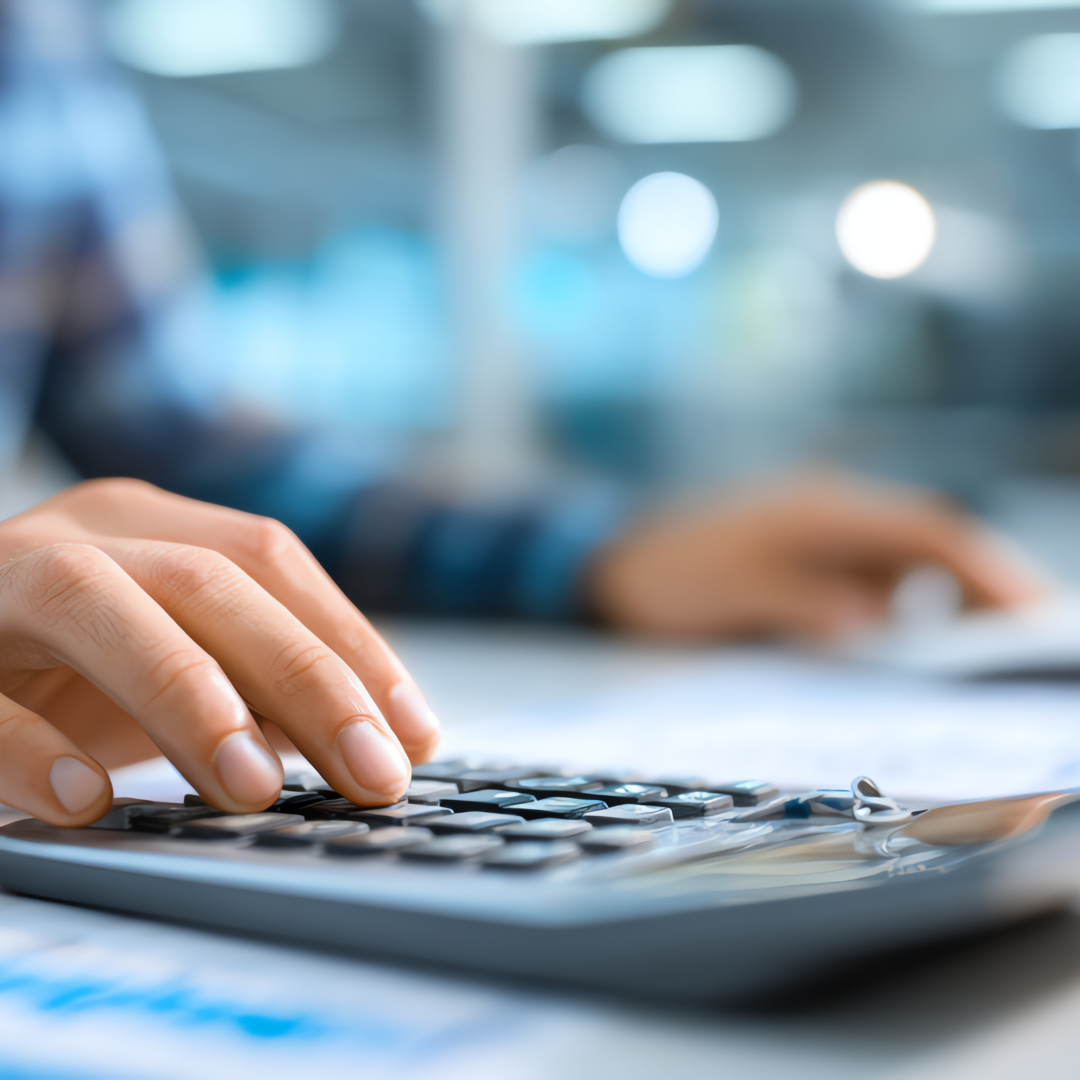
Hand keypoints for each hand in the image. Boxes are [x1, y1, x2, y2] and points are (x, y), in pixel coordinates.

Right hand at [0, 479, 439, 825]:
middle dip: (303, 678)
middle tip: (372, 773)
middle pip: (207, 581)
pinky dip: (30, 750)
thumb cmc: (66, 670)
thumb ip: (255, 682)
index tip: (413, 734)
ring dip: (187, 696)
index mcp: (146, 526)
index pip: (269, 560)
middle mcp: (76, 539)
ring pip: (90, 606)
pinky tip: (86, 802)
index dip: (350, 643)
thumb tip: (384, 739)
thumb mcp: (170, 659)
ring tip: (254, 789)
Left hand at [587, 474, 1046, 639]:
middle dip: (988, 586)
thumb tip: (875, 622)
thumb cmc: (665, 576)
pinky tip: (920, 639)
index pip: (927, 532)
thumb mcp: (729, 594)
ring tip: (992, 652)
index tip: (1034, 616)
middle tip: (1031, 645)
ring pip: (909, 558)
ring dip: (953, 595)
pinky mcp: (807, 554)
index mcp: (820, 513)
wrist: (610, 560)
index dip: (987, 571)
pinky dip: (909, 602)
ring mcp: (821, 531)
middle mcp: (832, 512)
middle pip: (931, 542)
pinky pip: (876, 574)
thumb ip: (802, 604)